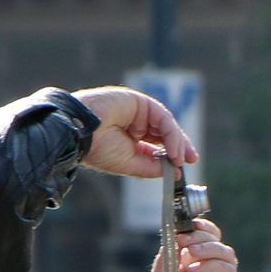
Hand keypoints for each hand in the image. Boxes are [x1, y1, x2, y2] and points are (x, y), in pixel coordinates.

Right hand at [72, 86, 197, 177]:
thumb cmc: (98, 150)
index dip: (172, 155)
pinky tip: (174, 149)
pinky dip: (171, 134)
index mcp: (129, 138)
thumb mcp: (131, 164)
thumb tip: (177, 171)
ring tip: (182, 159)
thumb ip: (153, 166)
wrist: (79, 133)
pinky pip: (161, 117)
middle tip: (191, 160)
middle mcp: (134, 123)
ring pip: (165, 125)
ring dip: (177, 142)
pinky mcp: (137, 100)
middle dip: (180, 147)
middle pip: (165, 133)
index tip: (184, 168)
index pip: (157, 145)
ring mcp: (136, 111)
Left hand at [139, 217, 238, 271]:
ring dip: (208, 248)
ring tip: (190, 256)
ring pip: (225, 253)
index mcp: (189, 260)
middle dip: (200, 235)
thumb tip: (180, 231)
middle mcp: (205, 267)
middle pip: (215, 238)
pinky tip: (196, 270)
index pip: (202, 233)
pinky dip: (214, 265)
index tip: (183, 224)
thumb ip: (169, 252)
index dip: (196, 225)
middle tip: (184, 241)